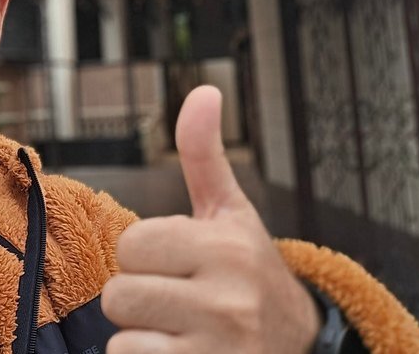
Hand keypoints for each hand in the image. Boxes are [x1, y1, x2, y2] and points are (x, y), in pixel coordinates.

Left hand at [101, 86, 319, 352]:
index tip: (177, 263)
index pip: (132, 245)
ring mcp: (218, 348)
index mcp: (228, 246)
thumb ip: (204, 155)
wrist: (299, 345)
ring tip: (180, 331)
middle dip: (139, 298)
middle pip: (119, 295)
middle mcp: (228, 300)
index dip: (145, 255)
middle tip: (177, 301)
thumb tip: (203, 90)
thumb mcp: (231, 213)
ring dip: (141, 337)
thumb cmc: (248, 272)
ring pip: (122, 338)